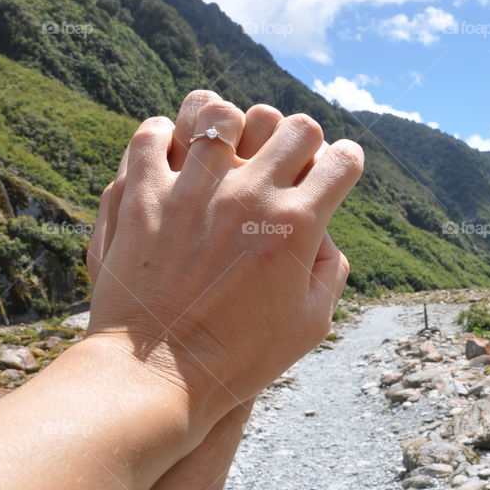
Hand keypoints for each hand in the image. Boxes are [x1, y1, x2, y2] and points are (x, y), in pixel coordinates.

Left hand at [87, 91, 361, 426]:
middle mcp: (250, 197)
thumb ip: (330, 270)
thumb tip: (325, 232)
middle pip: (296, 128)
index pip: (342, 161)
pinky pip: (154, 134)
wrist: (158, 376)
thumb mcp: (311, 325)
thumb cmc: (240, 358)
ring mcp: (193, 190)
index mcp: (297, 226)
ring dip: (234, 127)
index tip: (336, 170)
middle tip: (288, 162)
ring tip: (227, 149)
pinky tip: (174, 156)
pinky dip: (167, 135)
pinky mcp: (143, 195)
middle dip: (303, 140)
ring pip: (223, 113)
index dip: (347, 161)